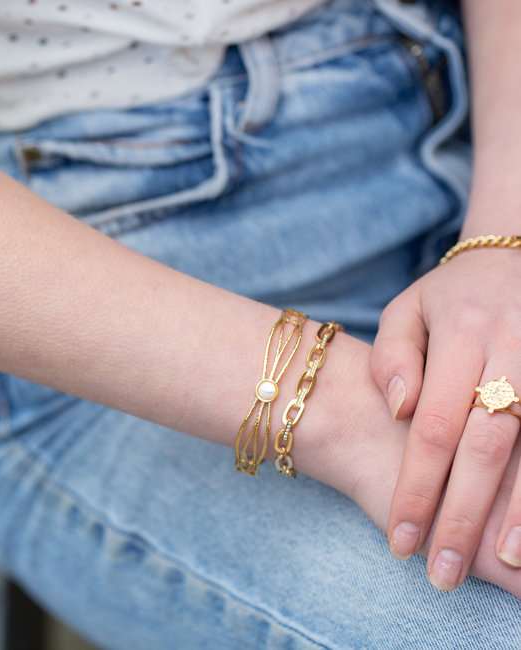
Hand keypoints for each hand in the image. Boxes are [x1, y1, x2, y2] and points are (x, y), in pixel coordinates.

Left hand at [370, 244, 520, 589]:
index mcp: (461, 336)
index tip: (401, 539)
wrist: (516, 257)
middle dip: (462, 515)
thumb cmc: (450, 294)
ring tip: (504, 565)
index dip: (418, 488)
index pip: (434, 427)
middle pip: (485, 448)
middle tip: (439, 573)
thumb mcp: (407, 310)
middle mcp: (511, 351)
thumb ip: (394, 356)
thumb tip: (400, 409)